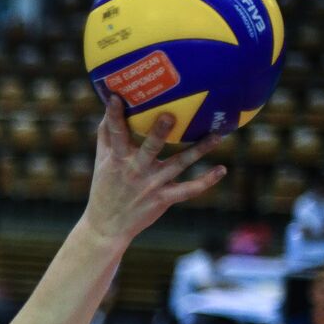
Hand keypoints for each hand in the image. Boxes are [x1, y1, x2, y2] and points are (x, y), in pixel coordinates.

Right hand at [81, 97, 225, 246]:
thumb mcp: (101, 162)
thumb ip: (105, 136)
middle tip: (170, 115)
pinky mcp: (163, 198)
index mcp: (118, 159)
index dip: (115, 116)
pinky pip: (188, 190)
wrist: (107, 226)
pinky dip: (206, 181)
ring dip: (198, 151)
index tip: (117, 98)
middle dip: (158, 133)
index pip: (115, 133)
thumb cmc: (104, 188)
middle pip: (149, 149)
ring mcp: (151, 185)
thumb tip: (109, 106)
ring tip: (216, 136)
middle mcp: (135, 170)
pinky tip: (222, 170)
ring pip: (178, 165)